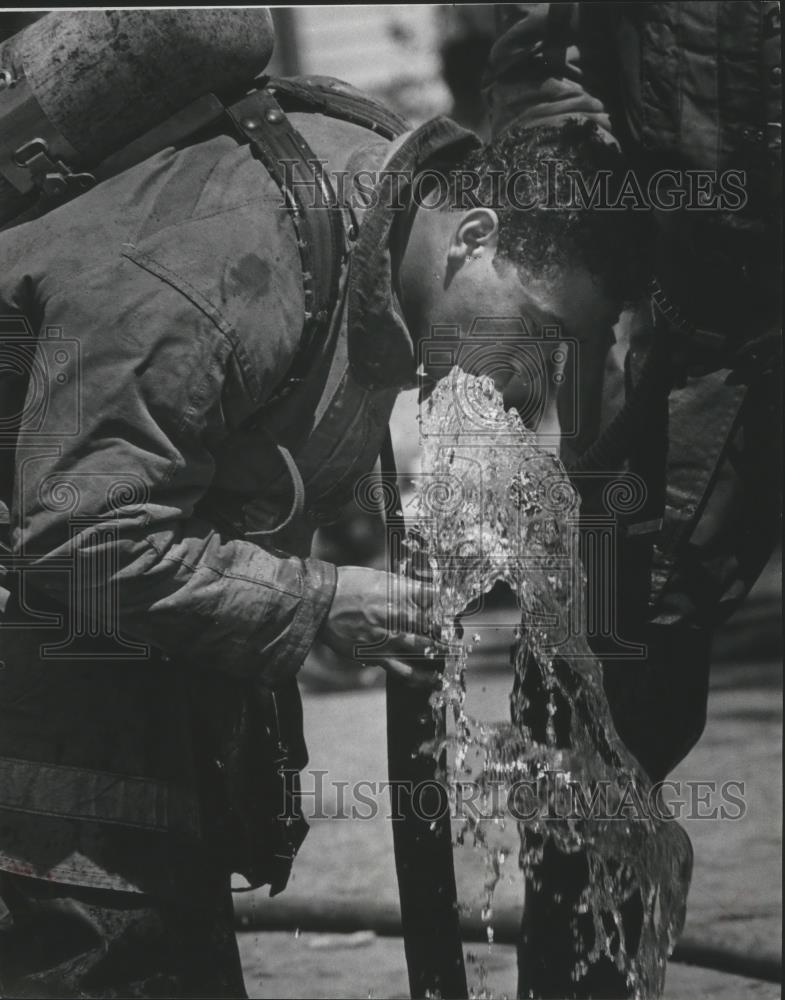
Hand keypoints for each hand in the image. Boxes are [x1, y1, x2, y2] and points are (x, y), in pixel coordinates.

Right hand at [317, 566, 442, 687]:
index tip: (452, 610)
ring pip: (426, 648)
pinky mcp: (377, 655)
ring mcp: (390, 637)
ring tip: (454, 656)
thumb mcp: (380, 576)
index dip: (448, 605)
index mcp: (402, 592)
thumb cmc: (348, 584)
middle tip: (457, 635)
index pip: (437, 599)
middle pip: (436, 625)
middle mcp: (400, 615)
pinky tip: (434, 680)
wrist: (321, 600)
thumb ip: (402, 587)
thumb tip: (421, 593)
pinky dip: (422, 678)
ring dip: (442, 653)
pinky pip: (405, 671)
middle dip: (448, 630)